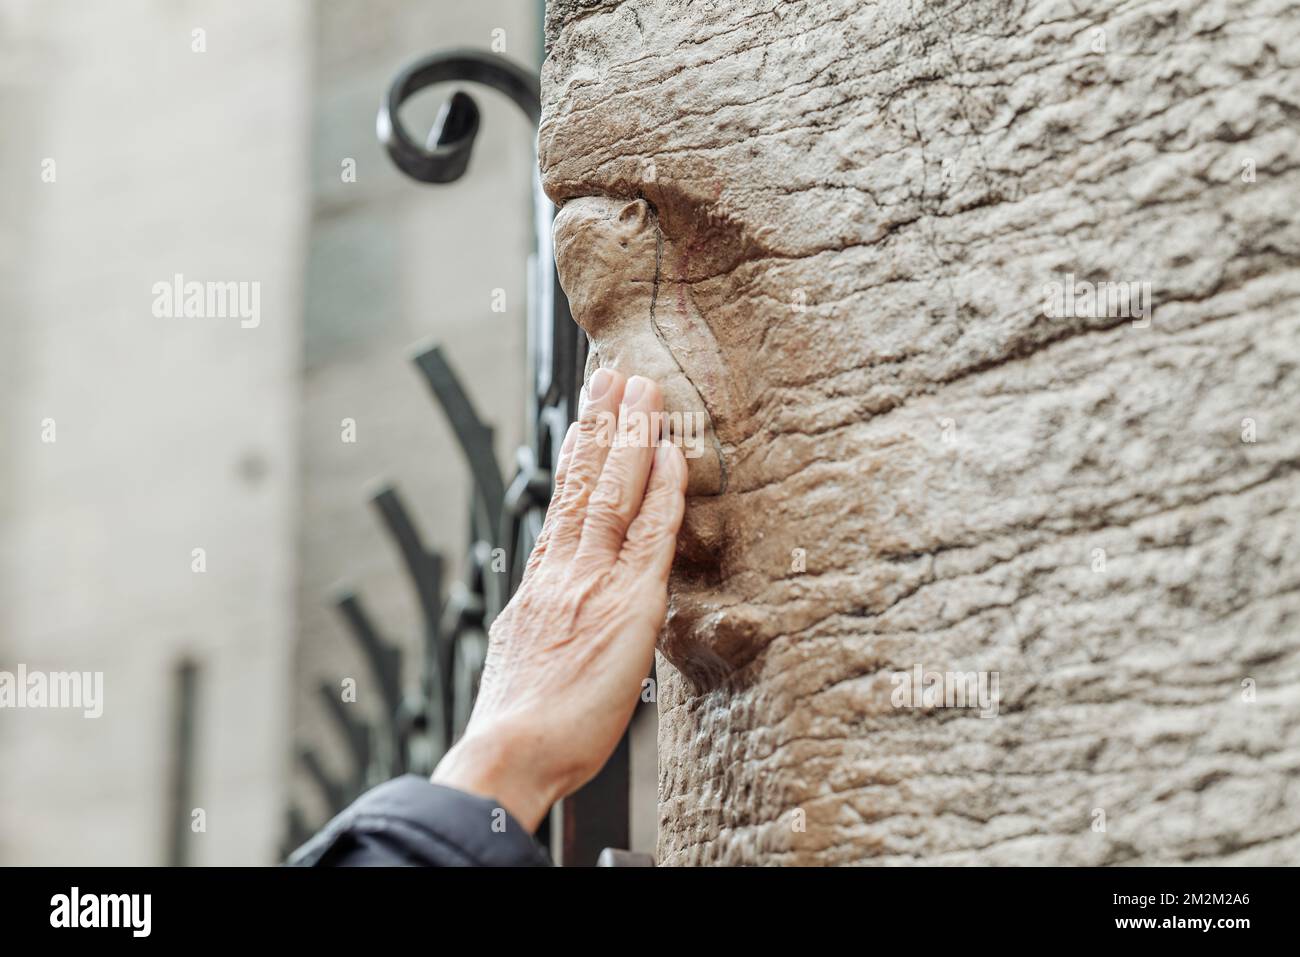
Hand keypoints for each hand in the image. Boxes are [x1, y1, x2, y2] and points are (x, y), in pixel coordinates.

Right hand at [432, 368, 686, 830]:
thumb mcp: (519, 657)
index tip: (585, 418)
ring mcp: (592, 581)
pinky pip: (650, 534)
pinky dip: (662, 490)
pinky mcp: (627, 603)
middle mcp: (562, 570)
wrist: (511, 751)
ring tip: (642, 389)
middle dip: (600, 424)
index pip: (562, 504)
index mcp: (539, 584)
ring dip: (631, 436)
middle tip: (613, 376)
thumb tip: (546, 610)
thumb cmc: (518, 724)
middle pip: (582, 482)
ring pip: (613, 493)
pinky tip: (672, 453)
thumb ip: (540, 620)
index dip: (576, 456)